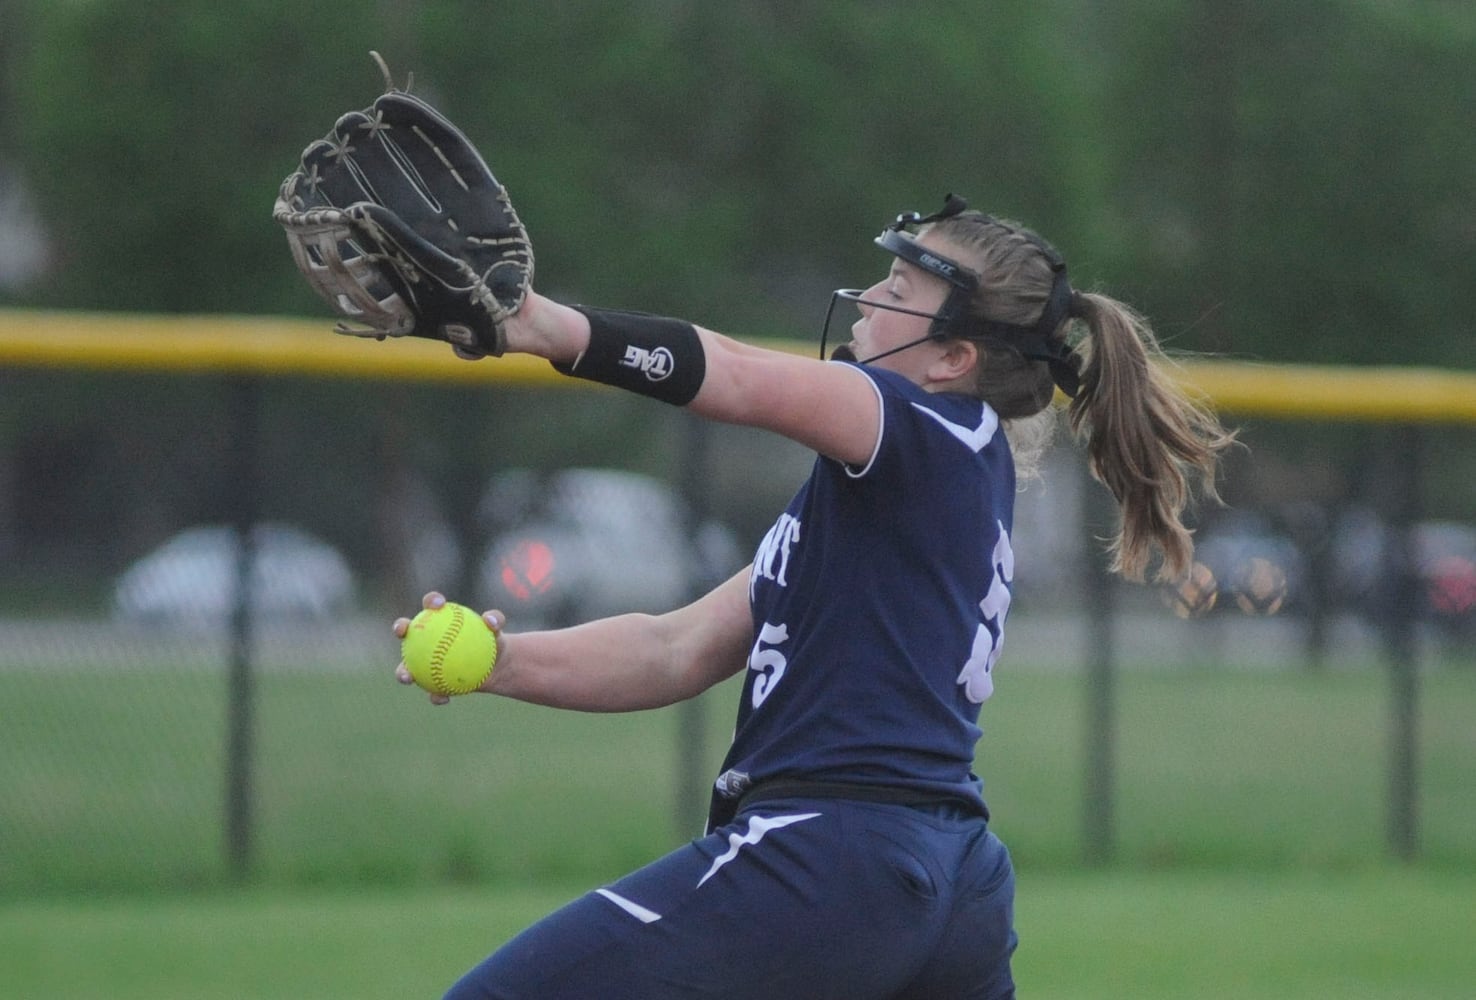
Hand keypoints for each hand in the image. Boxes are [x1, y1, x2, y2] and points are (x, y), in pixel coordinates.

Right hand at [392, 590, 504, 704]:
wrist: (495, 665)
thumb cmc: (493, 640)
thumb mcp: (497, 630)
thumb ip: (495, 620)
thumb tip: (490, 620)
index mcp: (439, 618)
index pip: (431, 605)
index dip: (431, 601)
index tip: (438, 604)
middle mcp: (425, 638)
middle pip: (406, 631)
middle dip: (399, 627)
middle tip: (403, 630)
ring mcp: (424, 661)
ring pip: (406, 666)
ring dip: (402, 672)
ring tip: (407, 676)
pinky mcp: (432, 682)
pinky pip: (431, 690)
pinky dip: (436, 695)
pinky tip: (443, 698)